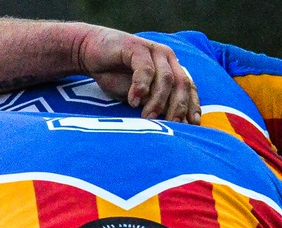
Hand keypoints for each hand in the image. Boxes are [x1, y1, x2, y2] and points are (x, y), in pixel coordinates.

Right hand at [80, 30, 198, 122]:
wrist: (89, 51)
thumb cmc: (114, 75)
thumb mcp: (136, 94)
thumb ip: (151, 102)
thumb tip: (164, 122)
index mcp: (171, 68)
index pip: (188, 88)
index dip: (192, 105)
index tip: (192, 125)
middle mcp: (167, 58)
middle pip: (181, 84)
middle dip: (178, 106)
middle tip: (171, 124)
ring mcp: (154, 51)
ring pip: (166, 78)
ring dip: (158, 100)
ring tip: (147, 117)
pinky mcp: (137, 48)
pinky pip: (145, 69)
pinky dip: (141, 87)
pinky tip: (133, 101)